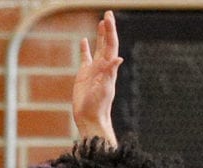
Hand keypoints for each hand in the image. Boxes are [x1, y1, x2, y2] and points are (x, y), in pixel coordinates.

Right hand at [72, 10, 120, 144]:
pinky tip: (84, 40)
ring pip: (97, 48)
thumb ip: (110, 73)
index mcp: (108, 68)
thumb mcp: (105, 89)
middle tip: (108, 13)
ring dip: (100, 35)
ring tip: (101, 22)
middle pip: (106, 43)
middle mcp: (102, 66)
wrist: (91, 118)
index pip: (111, 45)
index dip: (110, 31)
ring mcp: (93, 70)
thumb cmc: (98, 106)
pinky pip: (85, 58)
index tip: (108, 17)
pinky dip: (85, 48)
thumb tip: (118, 58)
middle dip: (107, 28)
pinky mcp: (84, 75)